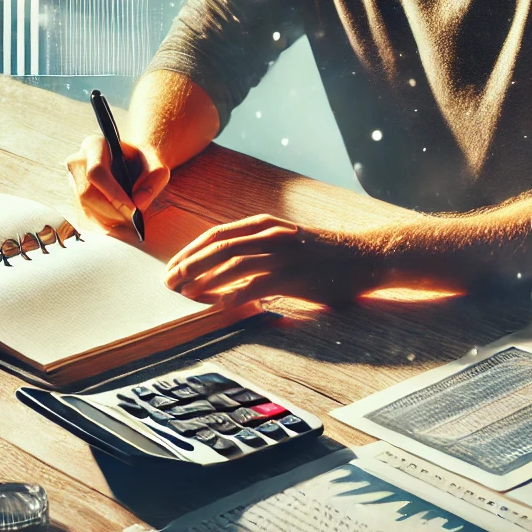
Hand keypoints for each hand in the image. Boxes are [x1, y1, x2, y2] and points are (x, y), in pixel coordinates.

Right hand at [66, 134, 169, 235]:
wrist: (133, 164)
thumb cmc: (143, 162)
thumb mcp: (156, 164)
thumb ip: (154, 179)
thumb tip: (138, 203)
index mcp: (94, 146)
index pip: (96, 172)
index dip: (113, 193)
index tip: (133, 207)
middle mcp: (78, 162)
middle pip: (86, 193)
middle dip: (111, 212)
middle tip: (133, 221)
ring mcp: (73, 181)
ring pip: (85, 208)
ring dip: (108, 221)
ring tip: (129, 224)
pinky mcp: (75, 197)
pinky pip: (85, 216)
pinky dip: (103, 225)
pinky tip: (119, 225)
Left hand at [163, 214, 374, 306]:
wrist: (364, 257)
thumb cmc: (321, 254)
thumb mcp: (284, 240)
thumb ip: (255, 248)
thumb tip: (219, 268)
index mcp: (262, 225)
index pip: (214, 235)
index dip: (189, 252)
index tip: (170, 267)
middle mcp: (269, 235)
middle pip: (216, 248)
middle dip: (187, 266)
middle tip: (167, 283)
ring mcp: (281, 254)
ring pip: (231, 264)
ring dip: (203, 281)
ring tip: (185, 295)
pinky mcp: (294, 276)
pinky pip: (255, 286)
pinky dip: (233, 296)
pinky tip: (218, 306)